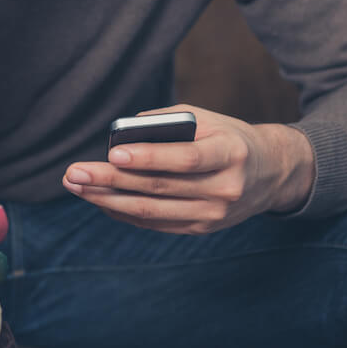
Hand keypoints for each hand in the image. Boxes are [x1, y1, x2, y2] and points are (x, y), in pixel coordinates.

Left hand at [61, 107, 316, 233]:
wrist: (271, 173)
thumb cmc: (229, 138)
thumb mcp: (209, 119)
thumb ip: (168, 121)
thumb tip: (122, 133)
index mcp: (230, 154)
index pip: (185, 159)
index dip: (149, 157)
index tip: (113, 154)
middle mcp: (224, 189)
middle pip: (159, 188)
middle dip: (111, 181)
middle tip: (75, 173)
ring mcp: (213, 214)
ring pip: (151, 211)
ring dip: (107, 200)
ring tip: (77, 187)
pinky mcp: (201, 228)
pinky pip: (155, 224)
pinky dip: (123, 212)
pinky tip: (99, 201)